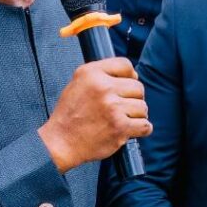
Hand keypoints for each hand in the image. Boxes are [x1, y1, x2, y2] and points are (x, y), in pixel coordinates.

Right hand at [39, 57, 150, 172]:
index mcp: (91, 73)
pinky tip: (129, 130)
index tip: (126, 87)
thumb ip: (102, 75)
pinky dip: (140, 130)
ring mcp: (113, 107)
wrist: (61, 142)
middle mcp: (103, 87)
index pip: (125, 65)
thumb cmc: (70, 114)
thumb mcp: (78, 83)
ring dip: (136, 116)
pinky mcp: (120, 127)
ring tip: (120, 120)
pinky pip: (145, 125)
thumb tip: (134, 76)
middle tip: (121, 108)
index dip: (130, 76)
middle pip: (138, 87)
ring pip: (143, 107)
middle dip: (133, 99)